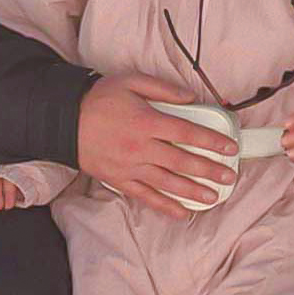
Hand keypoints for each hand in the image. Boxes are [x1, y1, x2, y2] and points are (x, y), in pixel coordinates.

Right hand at [77, 74, 238, 220]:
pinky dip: (164, 206)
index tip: (230, 147)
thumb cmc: (99, 98)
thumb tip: (191, 97)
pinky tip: (181, 212)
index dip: (212, 141)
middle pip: (182, 161)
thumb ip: (164, 88)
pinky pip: (145, 196)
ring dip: (192, 191)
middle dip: (209, 170)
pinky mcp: (119, 180)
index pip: (188, 133)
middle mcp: (141, 148)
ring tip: (213, 197)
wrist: (63, 121)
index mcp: (147, 122)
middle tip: (229, 176)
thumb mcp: (131, 81)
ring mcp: (130, 167)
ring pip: (167, 183)